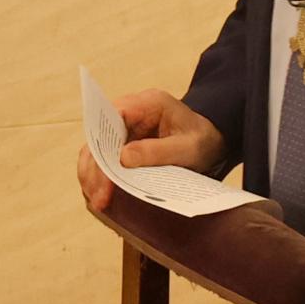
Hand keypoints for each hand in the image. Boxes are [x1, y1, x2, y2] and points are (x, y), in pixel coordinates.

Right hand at [74, 90, 223, 214]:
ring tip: (97, 200)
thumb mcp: (188, 148)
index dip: (103, 145)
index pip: (112, 117)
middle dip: (95, 167)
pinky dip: (100, 176)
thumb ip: (157, 151)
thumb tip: (122, 159)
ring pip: (96, 147)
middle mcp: (131, 110)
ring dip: (93, 174)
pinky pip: (103, 157)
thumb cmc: (203, 140)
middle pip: (99, 135)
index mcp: (149, 103)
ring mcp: (125, 127)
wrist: (212, 140)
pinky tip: (101, 194)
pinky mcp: (123, 141)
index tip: (104, 173)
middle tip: (99, 197)